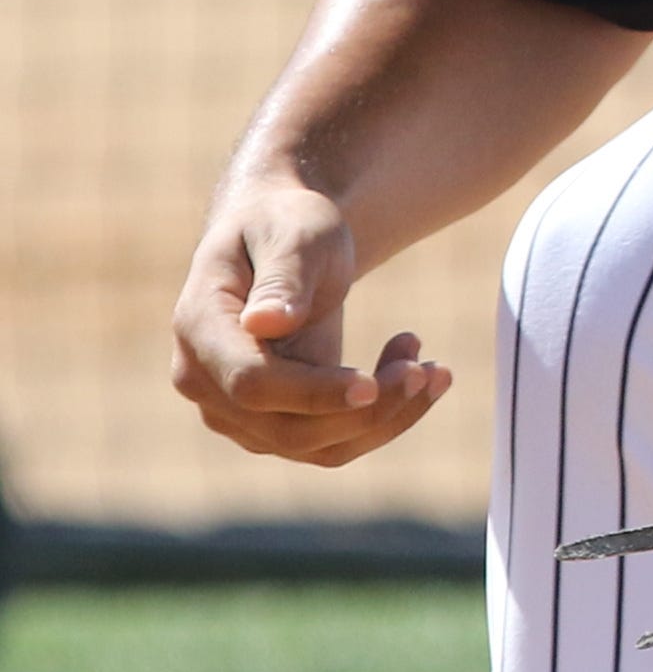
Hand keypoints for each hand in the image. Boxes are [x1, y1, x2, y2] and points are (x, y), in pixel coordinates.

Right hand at [170, 176, 450, 464]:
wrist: (283, 241)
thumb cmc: (288, 224)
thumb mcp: (295, 234)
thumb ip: (284, 277)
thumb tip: (264, 324)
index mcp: (200, 328)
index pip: (251, 382)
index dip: (313, 392)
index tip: (374, 383)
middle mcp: (204, 380)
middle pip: (288, 428)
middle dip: (367, 409)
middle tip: (426, 367)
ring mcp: (236, 411)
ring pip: (319, 447)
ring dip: (387, 418)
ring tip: (433, 368)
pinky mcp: (275, 424)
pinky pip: (335, 442)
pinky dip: (386, 419)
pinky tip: (420, 374)